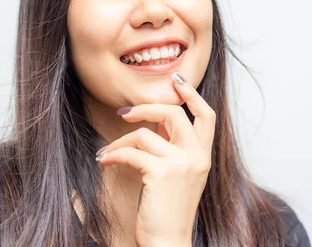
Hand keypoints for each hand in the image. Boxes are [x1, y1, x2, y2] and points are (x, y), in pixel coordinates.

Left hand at [96, 72, 215, 246]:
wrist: (167, 242)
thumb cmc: (167, 211)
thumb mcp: (179, 176)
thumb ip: (174, 148)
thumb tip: (157, 122)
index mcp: (203, 157)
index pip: (206, 116)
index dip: (192, 95)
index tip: (176, 81)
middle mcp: (196, 157)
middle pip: (174, 114)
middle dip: (146, 107)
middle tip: (125, 112)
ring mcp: (181, 164)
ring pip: (145, 134)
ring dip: (120, 141)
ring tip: (108, 154)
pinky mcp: (162, 173)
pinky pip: (132, 152)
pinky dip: (114, 154)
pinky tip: (105, 161)